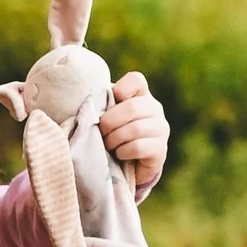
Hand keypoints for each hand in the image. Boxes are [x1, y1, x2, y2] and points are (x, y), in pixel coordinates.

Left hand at [99, 71, 168, 200]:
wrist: (124, 167)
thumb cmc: (109, 136)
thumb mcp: (104, 117)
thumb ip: (100, 105)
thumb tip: (86, 104)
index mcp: (140, 95)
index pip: (135, 80)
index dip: (120, 89)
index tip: (107, 105)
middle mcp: (155, 109)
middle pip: (132, 107)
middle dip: (109, 122)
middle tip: (101, 132)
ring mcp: (161, 129)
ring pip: (135, 129)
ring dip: (114, 139)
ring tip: (108, 145)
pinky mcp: (161, 150)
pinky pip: (139, 147)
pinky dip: (123, 152)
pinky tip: (119, 154)